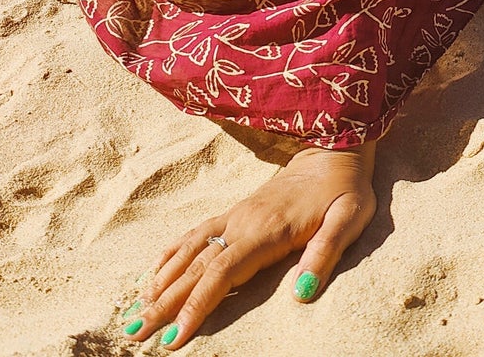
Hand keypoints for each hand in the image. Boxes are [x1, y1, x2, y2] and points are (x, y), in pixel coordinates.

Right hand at [121, 144, 376, 346]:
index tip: (173, 338)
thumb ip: (326, 253)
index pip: (220, 274)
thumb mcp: (349, 218)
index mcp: (266, 231)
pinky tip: (154, 270)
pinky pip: (196, 231)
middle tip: (134, 332)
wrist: (335, 147)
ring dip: (161, 281)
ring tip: (136, 310)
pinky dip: (172, 252)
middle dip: (164, 302)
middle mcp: (243, 223)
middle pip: (196, 267)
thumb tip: (304, 293)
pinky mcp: (237, 210)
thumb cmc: (345, 189)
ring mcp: (236, 215)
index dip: (195, 306)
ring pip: (189, 250)